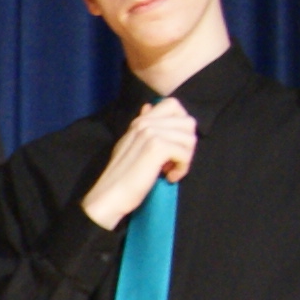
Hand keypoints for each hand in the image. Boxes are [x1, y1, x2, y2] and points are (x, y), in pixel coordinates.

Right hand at [80, 99, 196, 227]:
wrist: (110, 196)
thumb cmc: (122, 176)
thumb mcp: (131, 145)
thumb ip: (143, 127)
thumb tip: (149, 107)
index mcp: (140, 121)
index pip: (174, 104)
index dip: (182, 124)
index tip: (173, 144)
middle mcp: (145, 122)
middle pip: (188, 122)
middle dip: (187, 144)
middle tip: (174, 161)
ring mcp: (150, 133)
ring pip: (189, 138)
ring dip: (185, 158)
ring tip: (169, 170)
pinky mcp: (156, 147)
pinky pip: (185, 153)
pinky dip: (182, 169)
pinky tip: (168, 177)